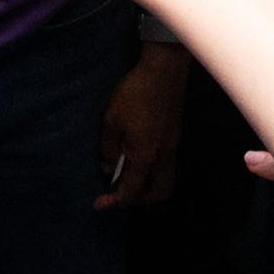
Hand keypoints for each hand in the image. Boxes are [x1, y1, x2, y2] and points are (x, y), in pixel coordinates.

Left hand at [98, 43, 189, 209]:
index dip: (114, 201)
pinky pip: (166, 163)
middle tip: (121, 194)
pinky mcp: (175, 133)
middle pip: (159, 192)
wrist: (164, 70)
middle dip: (140, 200)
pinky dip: (152, 169)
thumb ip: (109, 148)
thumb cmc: (135, 95)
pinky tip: (138, 155)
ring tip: (129, 176)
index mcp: (145, 157)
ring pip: (165, 178)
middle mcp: (162, 156)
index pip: (131, 191)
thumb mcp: (112, 120)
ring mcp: (172, 144)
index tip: (98, 203)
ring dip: (148, 185)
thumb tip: (108, 168)